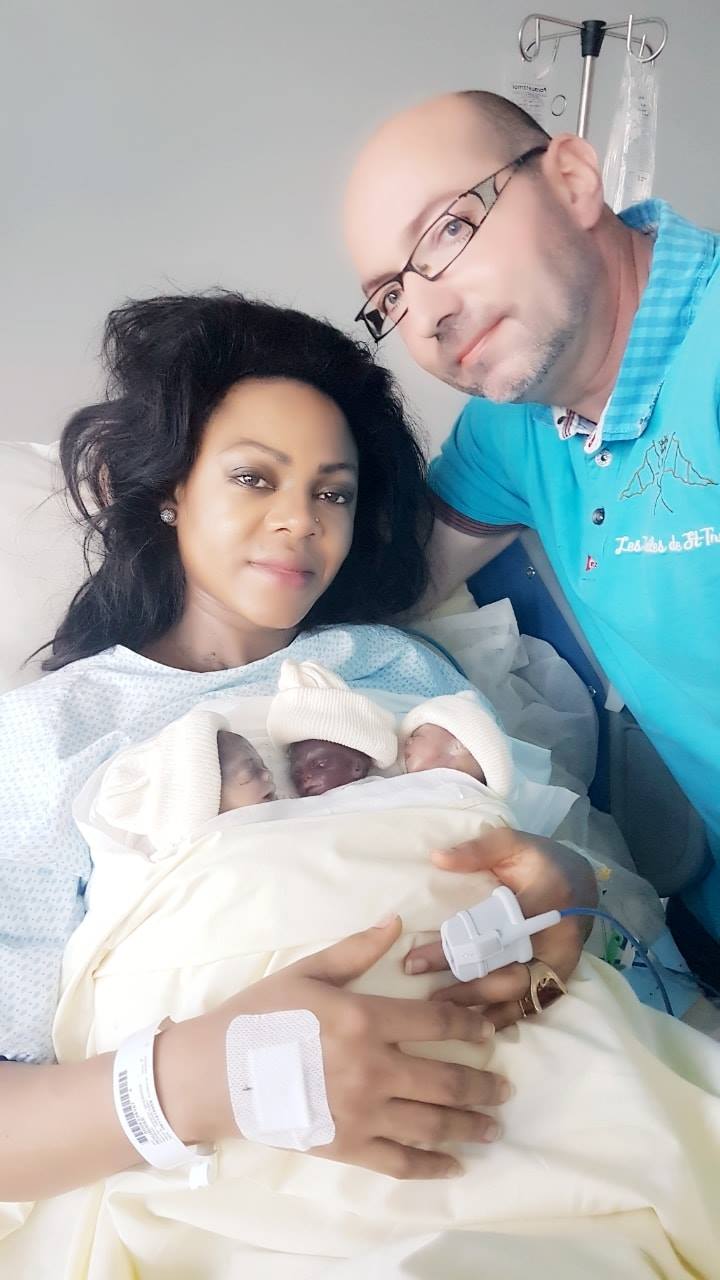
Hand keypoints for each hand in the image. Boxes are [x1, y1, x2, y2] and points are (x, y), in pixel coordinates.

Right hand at [159, 917, 509, 1179]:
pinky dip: (431, 1166)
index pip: (436, 1024)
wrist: (214, 1073)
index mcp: (364, 1019)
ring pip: (431, 1124)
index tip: (489, 1032)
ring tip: (492, 1127)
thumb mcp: (307, 971)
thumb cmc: (259, 1014)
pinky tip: (453, 1166)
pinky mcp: (345, 1146)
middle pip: (445, 1080)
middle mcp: (371, 1068)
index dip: (471, 1027)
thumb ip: (356, 950)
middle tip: (504, 1087)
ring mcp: (360, 1113)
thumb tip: (395, 921)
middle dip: (483, 1085)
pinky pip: (398, 1162)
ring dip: (469, 1126)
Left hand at [404, 829, 597, 1029]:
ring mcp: (561, 963)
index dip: (455, 947)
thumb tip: (437, 858)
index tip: (417, 959)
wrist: (582, 883)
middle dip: (463, 984)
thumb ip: (477, 849)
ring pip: (517, 993)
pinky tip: (473, 1028)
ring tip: (441, 1013)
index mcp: (548, 898)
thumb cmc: (540, 861)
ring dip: (479, 1006)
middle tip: (424, 993)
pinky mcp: (559, 979)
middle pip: (506, 969)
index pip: (493, 929)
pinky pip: (531, 1005)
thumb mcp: (513, 843)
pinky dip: (503, 1018)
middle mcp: (558, 938)